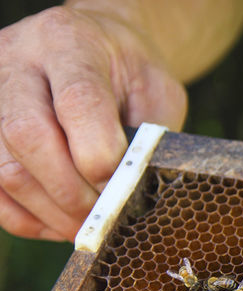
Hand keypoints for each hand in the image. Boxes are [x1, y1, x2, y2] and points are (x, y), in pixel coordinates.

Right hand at [0, 7, 185, 241]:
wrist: (94, 51)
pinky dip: (27, 218)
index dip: (101, 158)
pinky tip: (60, 222)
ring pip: (4, 169)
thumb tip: (134, 191)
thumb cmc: (130, 78)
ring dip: (52, 212)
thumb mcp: (157, 92)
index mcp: (69, 43)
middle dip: (73, 192)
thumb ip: (150, 136)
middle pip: (27, 136)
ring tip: (89, 224)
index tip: (124, 188)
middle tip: (107, 217)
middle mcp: (16, 62)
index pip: (77, 102)